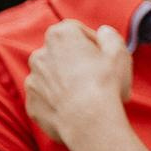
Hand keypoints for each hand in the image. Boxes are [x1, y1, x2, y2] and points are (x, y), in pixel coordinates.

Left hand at [25, 21, 133, 148]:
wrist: (87, 121)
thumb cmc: (104, 84)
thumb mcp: (119, 53)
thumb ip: (110, 36)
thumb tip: (104, 32)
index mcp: (60, 36)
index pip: (75, 30)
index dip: (92, 41)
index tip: (104, 55)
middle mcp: (40, 54)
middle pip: (60, 53)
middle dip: (76, 61)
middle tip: (97, 76)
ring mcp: (33, 79)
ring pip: (51, 76)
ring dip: (65, 81)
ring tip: (87, 96)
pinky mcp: (31, 102)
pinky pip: (45, 98)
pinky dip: (57, 101)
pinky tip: (76, 109)